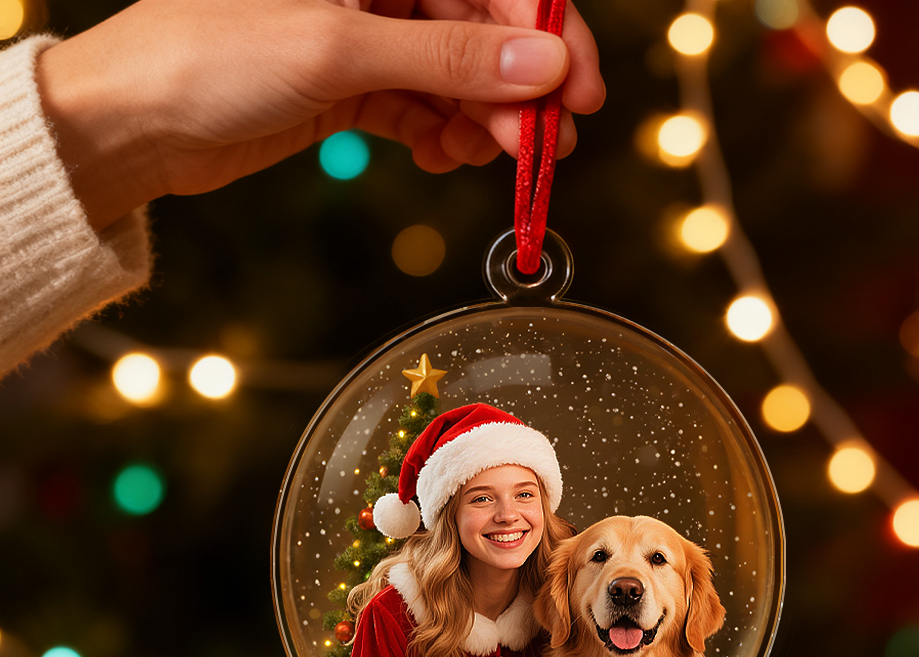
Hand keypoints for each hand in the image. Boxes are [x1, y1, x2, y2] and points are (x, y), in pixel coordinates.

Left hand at [36, 0, 604, 230]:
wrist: (133, 122)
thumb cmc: (210, 54)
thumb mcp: (339, 49)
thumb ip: (448, 55)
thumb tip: (544, 64)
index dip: (544, 31)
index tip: (577, 91)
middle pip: (480, 28)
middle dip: (516, 89)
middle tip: (545, 146)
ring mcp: (365, 35)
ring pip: (455, 74)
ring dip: (482, 120)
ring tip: (487, 159)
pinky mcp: (352, 85)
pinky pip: (421, 108)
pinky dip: (440, 137)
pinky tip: (442, 159)